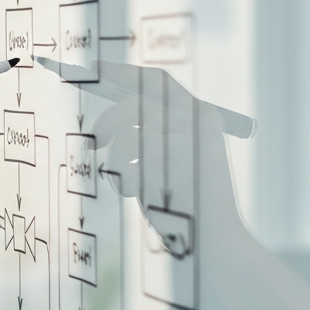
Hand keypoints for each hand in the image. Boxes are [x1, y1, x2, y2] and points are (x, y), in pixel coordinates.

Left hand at [88, 60, 243, 250]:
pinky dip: (124, 182)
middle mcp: (197, 119)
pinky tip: (142, 197)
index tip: (94, 69)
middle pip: (133, 104)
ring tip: (129, 184)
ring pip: (126, 135)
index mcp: (201, 116)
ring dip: (117, 160)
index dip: (121, 73)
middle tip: (93, 141)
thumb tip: (109, 124)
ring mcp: (187, 137)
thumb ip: (150, 138)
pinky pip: (126, 162)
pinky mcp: (173, 159)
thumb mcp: (169, 163)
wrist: (216, 240)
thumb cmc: (184, 205)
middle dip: (107, 121)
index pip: (156, 82)